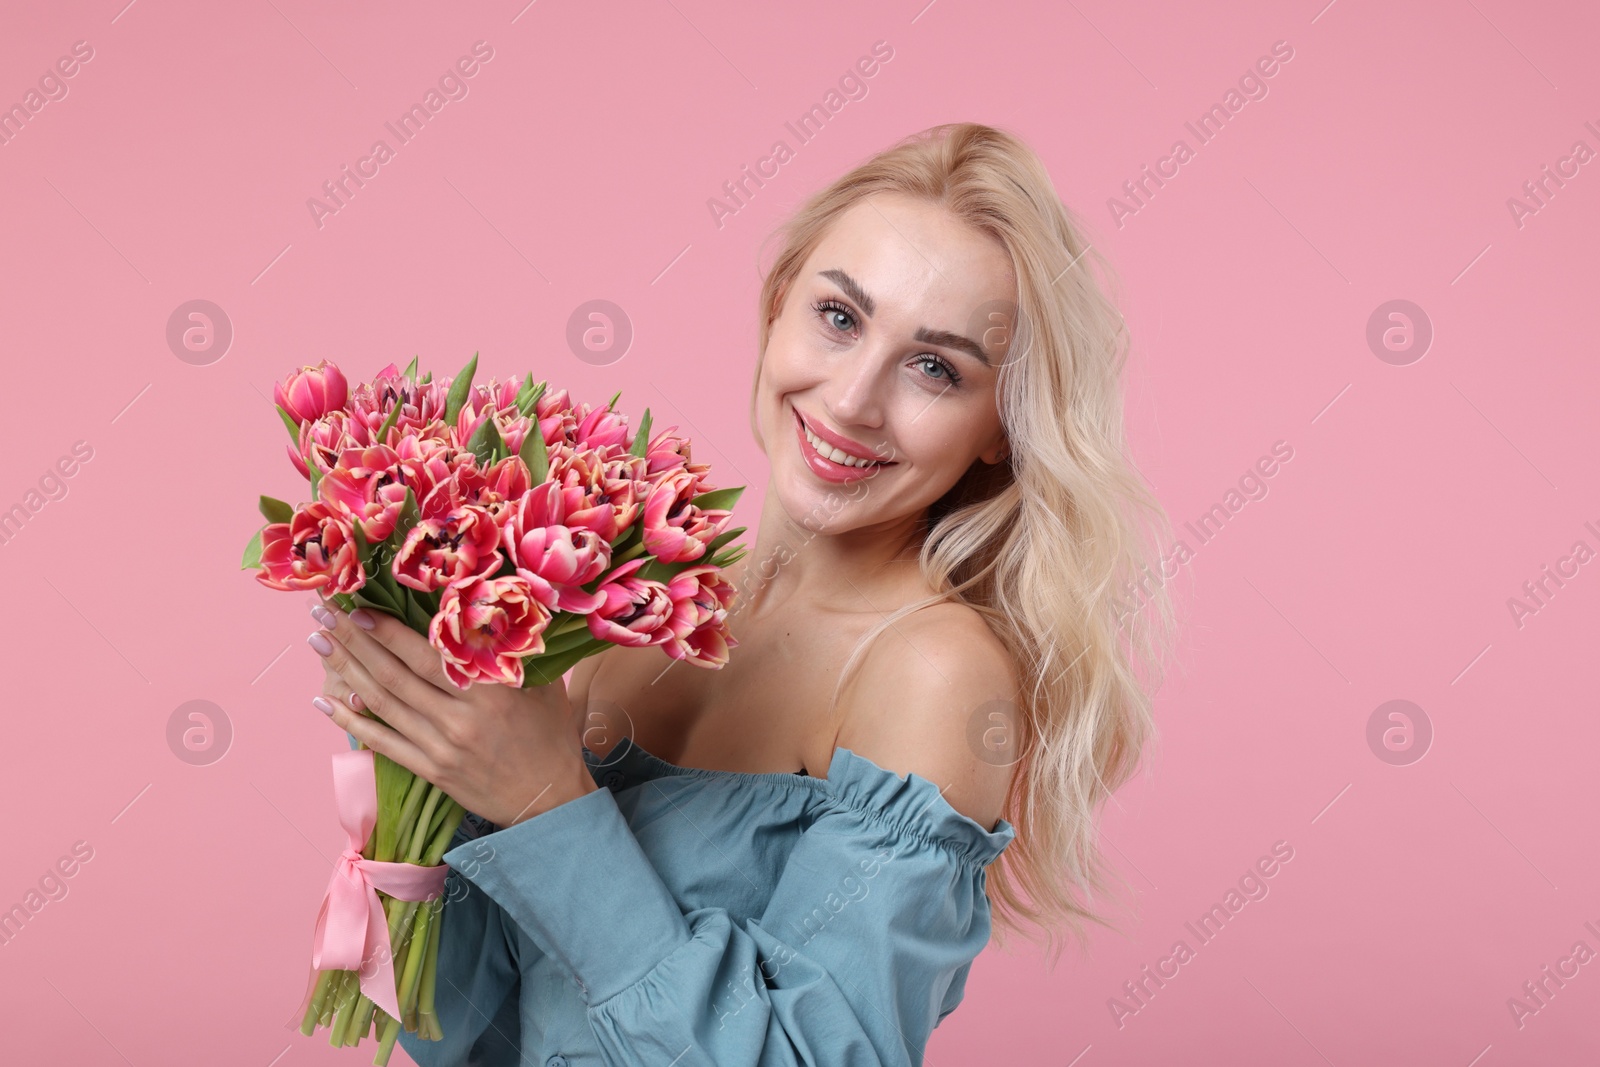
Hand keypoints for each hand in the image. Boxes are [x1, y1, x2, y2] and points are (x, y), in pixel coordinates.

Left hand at [305, 596, 596, 827]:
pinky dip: (351, 721)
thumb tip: (491, 608)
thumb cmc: (550, 736)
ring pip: (383, 702)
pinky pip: (383, 742)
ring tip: (318, 643)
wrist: (549, 802)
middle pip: (395, 674)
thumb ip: (514, 652)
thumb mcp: (544, 686)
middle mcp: (460, 718)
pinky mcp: (431, 770)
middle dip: (354, 640)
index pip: (429, 655)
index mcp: (491, 692)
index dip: (389, 631)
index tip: (358, 608)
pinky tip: (325, 702)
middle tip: (323, 613)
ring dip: (346, 671)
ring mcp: (441, 747)